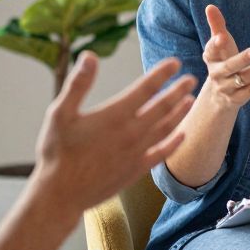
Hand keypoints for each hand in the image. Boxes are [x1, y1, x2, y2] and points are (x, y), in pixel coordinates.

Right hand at [33, 54, 195, 212]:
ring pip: (166, 128)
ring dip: (180, 113)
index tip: (175, 63)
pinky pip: (161, 154)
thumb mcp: (60, 113)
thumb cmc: (57, 151)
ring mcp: (137, 153)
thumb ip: (78, 84)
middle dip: (178, 91)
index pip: (145, 88)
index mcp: (114, 115)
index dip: (162, 74)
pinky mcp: (136, 170)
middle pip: (162, 107)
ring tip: (191, 101)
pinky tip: (181, 136)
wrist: (61, 194)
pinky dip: (173, 143)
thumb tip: (90, 56)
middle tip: (192, 79)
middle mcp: (131, 133)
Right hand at [200, 5, 249, 111]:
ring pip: (242, 79)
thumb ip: (216, 26)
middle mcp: (216, 74)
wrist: (217, 95)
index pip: (211, 51)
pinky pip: (249, 91)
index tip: (222, 37)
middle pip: (229, 67)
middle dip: (242, 59)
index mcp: (210, 58)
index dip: (215, 44)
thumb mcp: (219, 46)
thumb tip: (210, 6)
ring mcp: (226, 88)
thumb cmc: (222, 62)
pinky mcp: (237, 98)